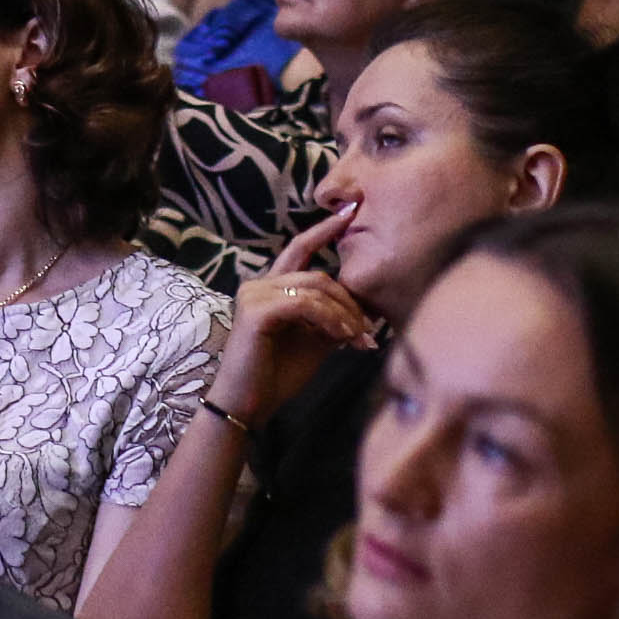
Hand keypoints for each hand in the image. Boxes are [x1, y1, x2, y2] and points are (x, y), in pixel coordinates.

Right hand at [210, 207, 373, 426]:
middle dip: (350, 300)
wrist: (248, 405)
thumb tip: (366, 310)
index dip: (324, 229)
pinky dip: (329, 319)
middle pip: (318, 274)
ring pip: (314, 287)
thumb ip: (333, 319)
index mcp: (270, 286)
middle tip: (370, 329)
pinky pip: (305, 304)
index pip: (300, 248)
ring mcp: (255, 295)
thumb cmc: (277, 375)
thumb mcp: (315, 341)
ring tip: (359, 338)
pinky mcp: (256, 311)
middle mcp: (259, 284)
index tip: (350, 212)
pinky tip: (341, 338)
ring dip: (344, 313)